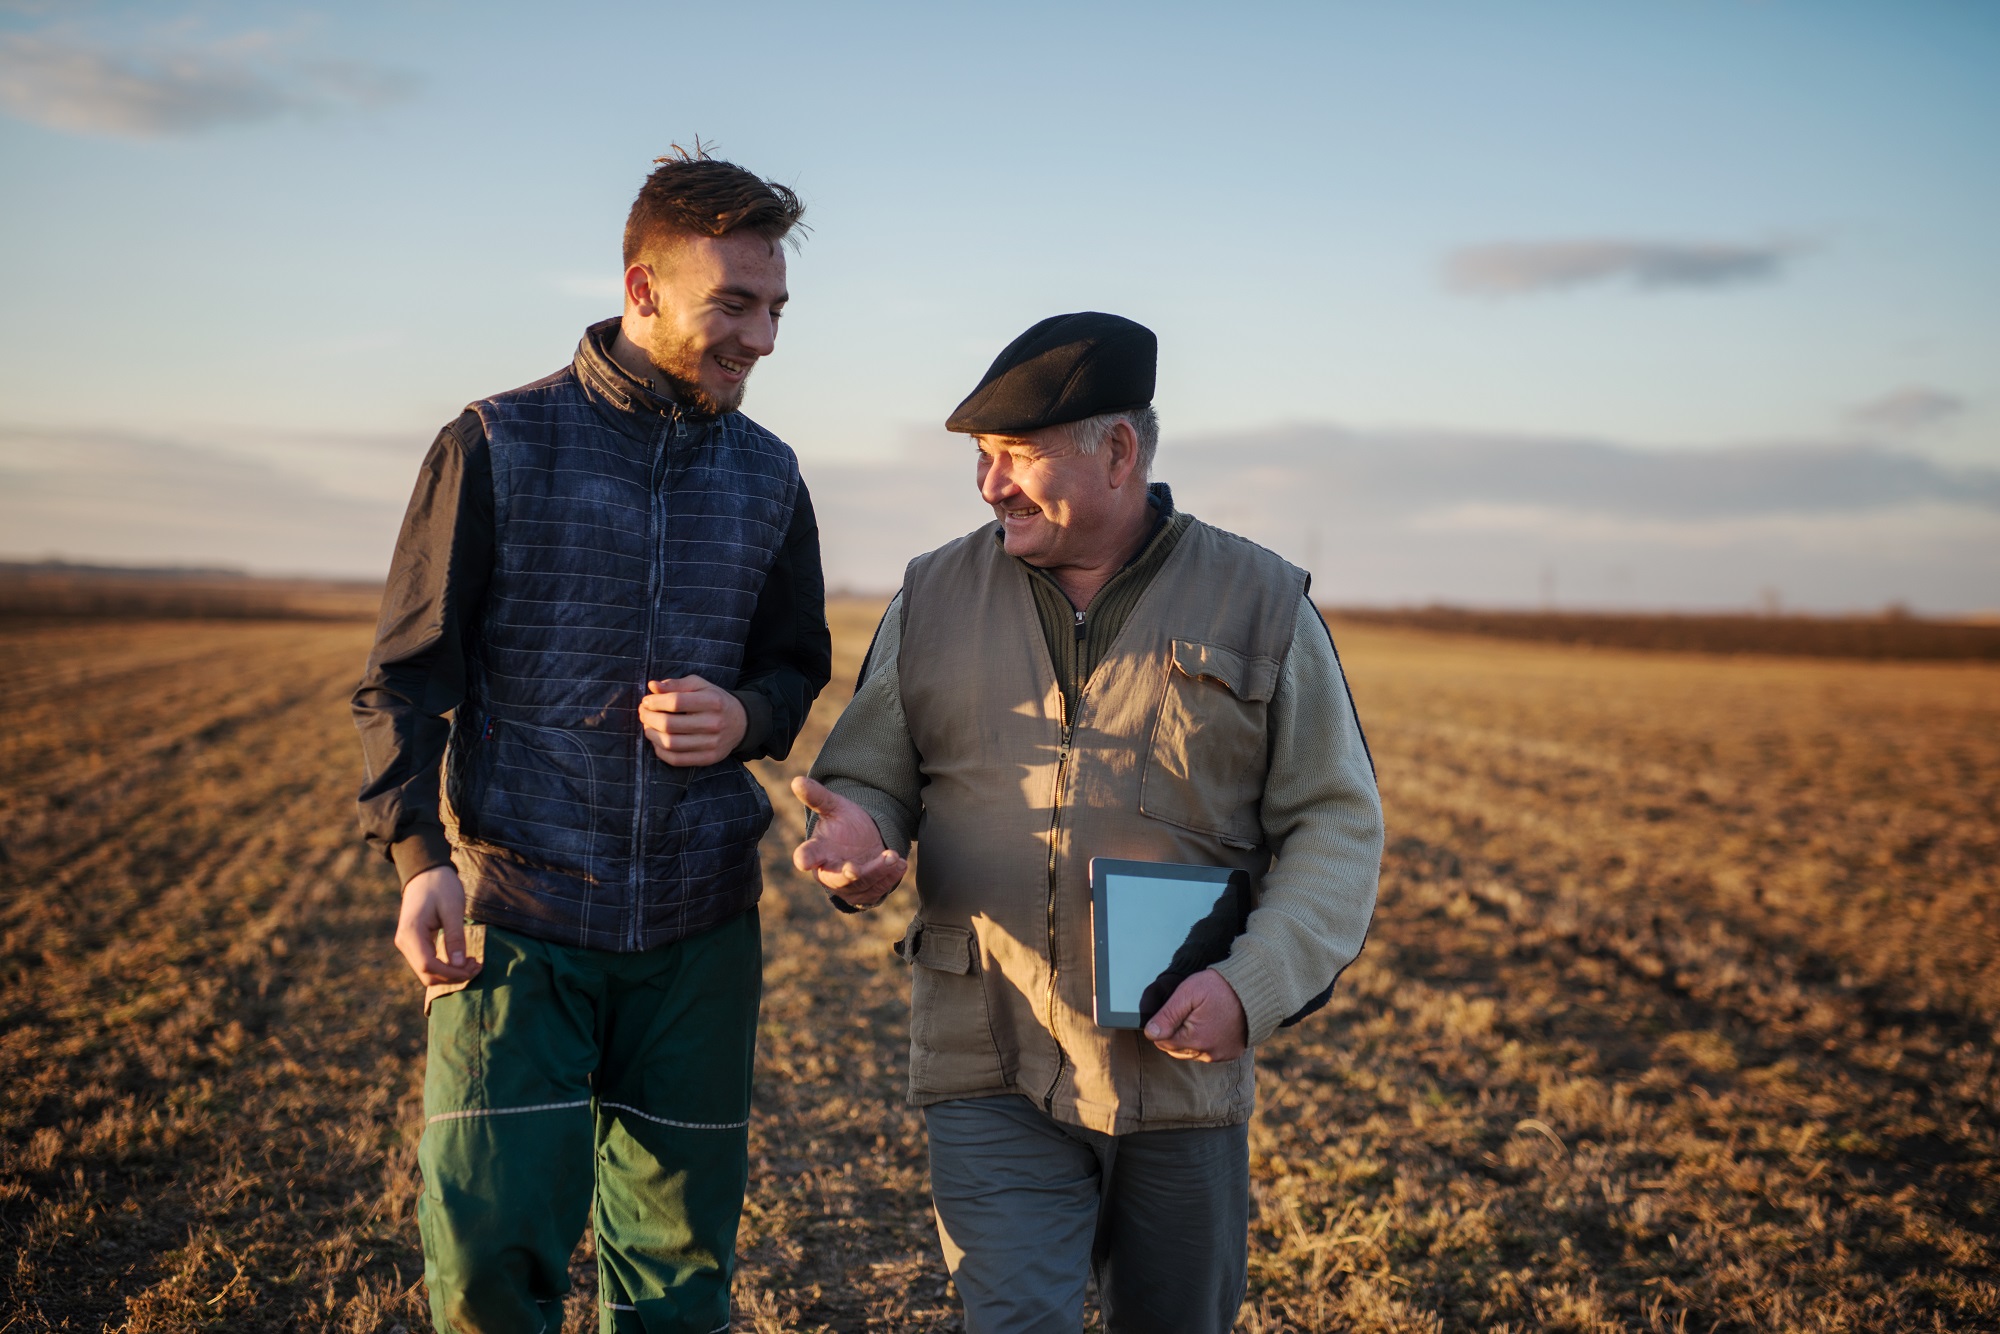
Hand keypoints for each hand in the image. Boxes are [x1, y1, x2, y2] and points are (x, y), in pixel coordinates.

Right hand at [394, 865, 481, 986]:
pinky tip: (462, 960)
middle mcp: (404, 942)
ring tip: (472, 963)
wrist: (426, 873)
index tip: (472, 968)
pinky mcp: (414, 943)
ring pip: (427, 972)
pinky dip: (445, 966)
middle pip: (427, 974)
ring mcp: (407, 944)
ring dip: (450, 973)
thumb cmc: (441, 886)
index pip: (428, 966)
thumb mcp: (452, 909)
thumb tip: (459, 965)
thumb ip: (455, 937)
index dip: (451, 973)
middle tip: (477, 966)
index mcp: (411, 933)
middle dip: (453, 976)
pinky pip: (428, 962)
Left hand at [639, 675, 746, 766]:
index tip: (646, 701)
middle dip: (649, 718)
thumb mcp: (700, 686)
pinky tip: (657, 741)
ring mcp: (712, 743)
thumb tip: (652, 686)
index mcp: (712, 701)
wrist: (741, 723)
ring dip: (652, 735)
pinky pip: (677, 760)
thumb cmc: (715, 701)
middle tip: (643, 713)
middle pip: (670, 724)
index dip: (655, 702)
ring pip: (671, 744)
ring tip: (648, 726)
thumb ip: (676, 684)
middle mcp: (714, 723)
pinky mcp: (709, 758)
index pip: (676, 702)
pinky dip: (661, 751)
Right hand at [790, 775, 907, 906]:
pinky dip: (889, 879)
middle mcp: (828, 872)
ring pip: (861, 884)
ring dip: (877, 872)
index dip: (804, 858)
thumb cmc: (844, 823)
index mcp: (817, 851)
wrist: (865, 839)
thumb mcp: (834, 807)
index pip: (807, 855)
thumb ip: (817, 796)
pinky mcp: (864, 893)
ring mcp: (847, 886)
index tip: (803, 862)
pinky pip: (876, 891)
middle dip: (847, 874)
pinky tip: (900, 865)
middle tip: (855, 868)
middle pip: (836, 878)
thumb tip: (796, 780)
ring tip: (893, 856)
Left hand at [1143, 969, 1247, 1061]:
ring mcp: (1220, 1055)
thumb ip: (1167, 1015)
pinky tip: (1212, 1024)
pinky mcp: (1230, 1053)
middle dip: (1175, 1033)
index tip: (1174, 1010)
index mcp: (1194, 1039)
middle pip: (1175, 1050)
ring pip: (1191, 1052)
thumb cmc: (1221, 987)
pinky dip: (1205, 1041)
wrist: (1255, 988)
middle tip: (1188, 1011)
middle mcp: (1208, 1053)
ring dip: (1190, 1039)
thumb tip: (1150, 1033)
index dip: (1163, 1025)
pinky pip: (1208, 1052)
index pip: (1162, 1042)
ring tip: (1201, 1016)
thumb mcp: (1188, 993)